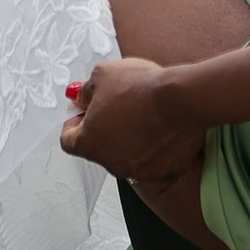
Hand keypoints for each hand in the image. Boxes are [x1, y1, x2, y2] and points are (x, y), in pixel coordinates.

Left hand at [60, 54, 208, 194]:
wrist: (180, 99)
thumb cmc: (139, 87)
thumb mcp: (102, 75)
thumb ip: (86, 92)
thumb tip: (80, 99)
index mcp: (89, 143)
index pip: (68, 141)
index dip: (73, 123)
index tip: (82, 111)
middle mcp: (111, 164)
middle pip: (98, 148)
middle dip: (103, 128)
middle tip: (115, 106)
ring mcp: (138, 172)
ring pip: (125, 155)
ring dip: (128, 139)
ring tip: (142, 114)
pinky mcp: (163, 173)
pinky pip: (152, 160)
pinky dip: (152, 147)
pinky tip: (160, 127)